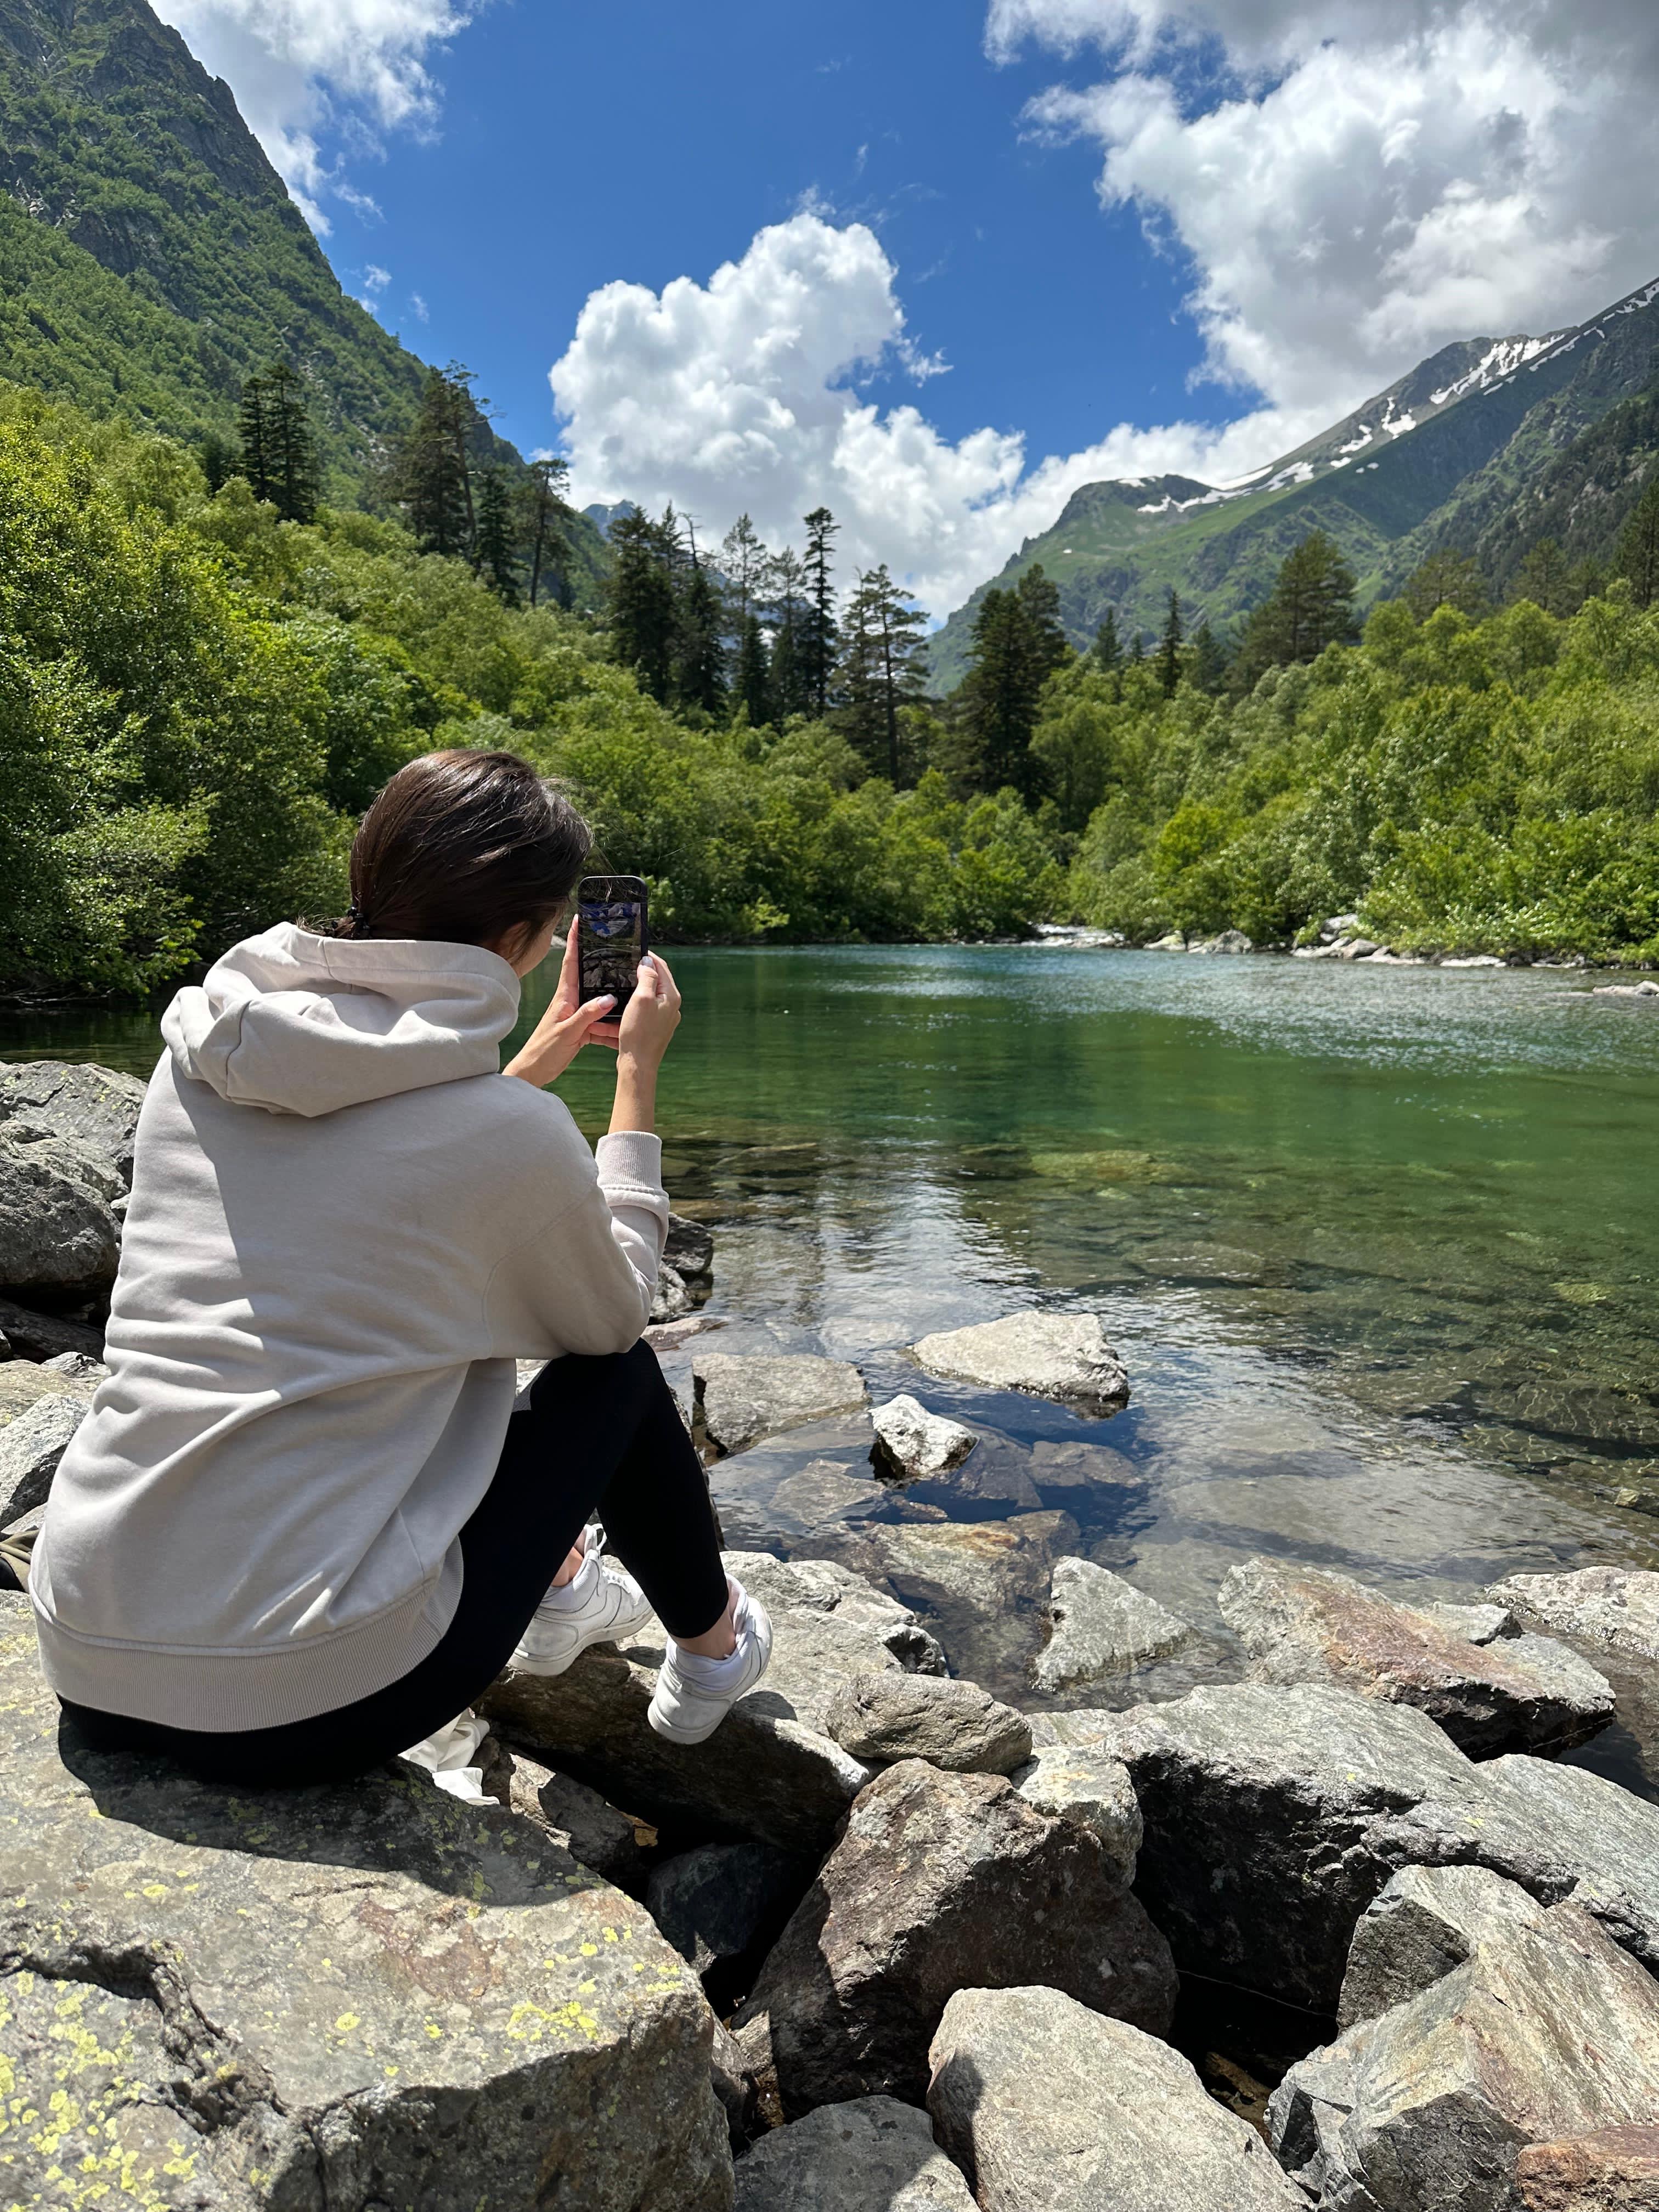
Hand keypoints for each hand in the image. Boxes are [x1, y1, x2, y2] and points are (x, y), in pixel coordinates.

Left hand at [503, 930, 616, 1087]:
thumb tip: (610, 998)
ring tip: (628, 982)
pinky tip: (623, 1023)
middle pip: (586, 974)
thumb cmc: (543, 1051)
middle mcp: (570, 1001)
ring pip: (598, 998)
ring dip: (611, 992)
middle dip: (597, 957)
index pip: (570, 961)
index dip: (575, 940)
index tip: (580, 920)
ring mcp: (575, 1013)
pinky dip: (611, 1022)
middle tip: (611, 941)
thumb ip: (587, 1014)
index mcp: (564, 996)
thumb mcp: (567, 1032)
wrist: (533, 1072)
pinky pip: (600, 1020)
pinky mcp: (580, 1028)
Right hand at [617, 952, 680, 1073]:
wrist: (638, 1065)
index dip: (649, 956)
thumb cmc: (639, 1032)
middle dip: (642, 971)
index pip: (662, 968)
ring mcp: (664, 1019)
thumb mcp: (642, 999)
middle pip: (657, 981)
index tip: (635, 950)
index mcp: (671, 997)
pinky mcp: (654, 1028)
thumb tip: (648, 961)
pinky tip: (623, 1002)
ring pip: (650, 995)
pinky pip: (644, 1010)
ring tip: (623, 980)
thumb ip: (648, 977)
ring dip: (636, 987)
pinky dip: (634, 1003)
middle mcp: (671, 1007)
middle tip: (626, 963)